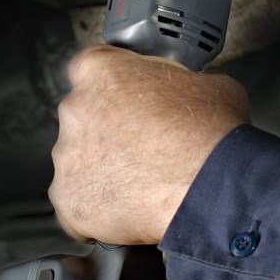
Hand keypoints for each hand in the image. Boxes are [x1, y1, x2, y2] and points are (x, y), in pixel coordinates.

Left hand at [49, 46, 249, 244]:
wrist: (211, 188)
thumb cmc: (210, 135)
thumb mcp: (210, 85)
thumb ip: (182, 83)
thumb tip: (188, 95)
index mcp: (100, 71)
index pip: (93, 69)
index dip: (116, 87)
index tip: (131, 100)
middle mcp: (75, 110)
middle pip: (84, 118)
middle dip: (110, 131)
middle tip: (145, 145)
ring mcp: (68, 157)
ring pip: (81, 163)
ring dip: (106, 171)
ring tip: (143, 182)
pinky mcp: (70, 200)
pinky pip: (80, 204)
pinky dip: (101, 209)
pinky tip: (132, 207)